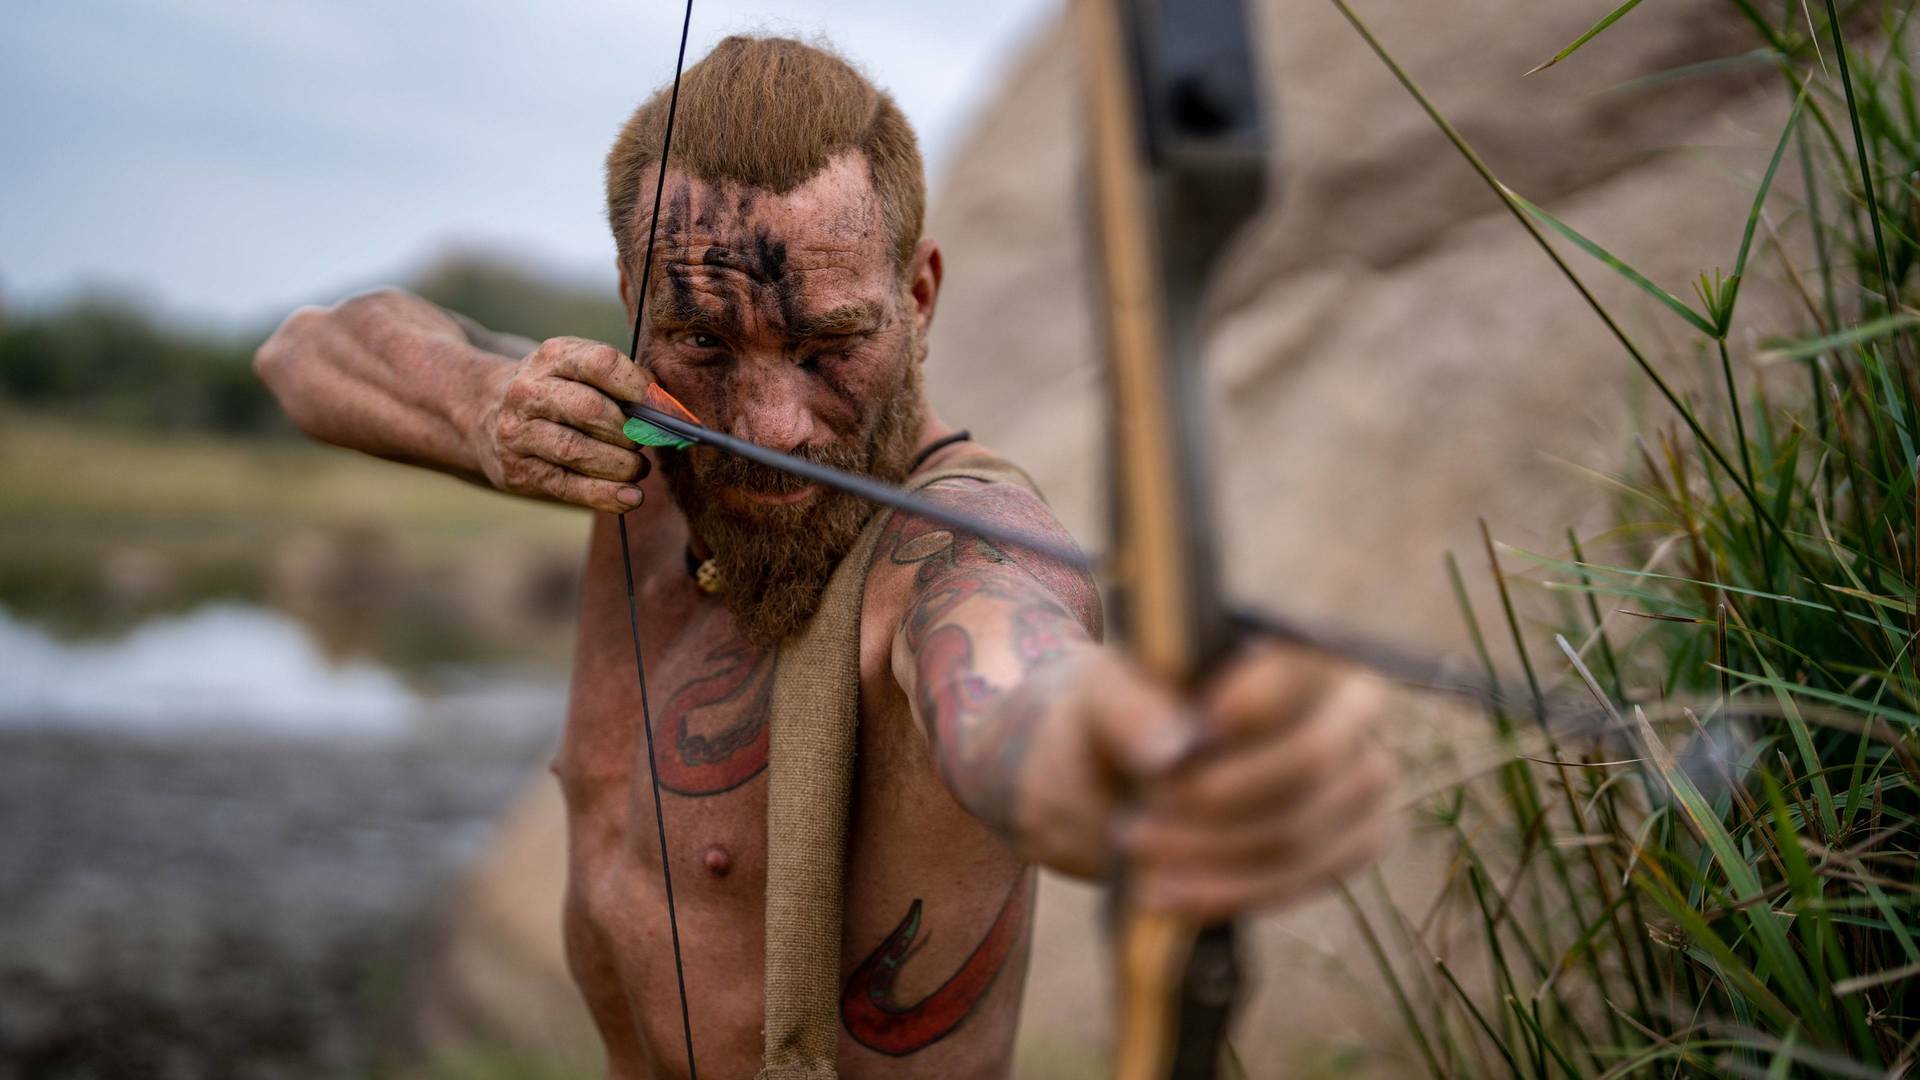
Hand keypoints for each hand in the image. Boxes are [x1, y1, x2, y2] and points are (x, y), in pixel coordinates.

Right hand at [473, 337, 654, 512]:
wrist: (484, 411)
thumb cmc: (556, 392)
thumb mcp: (579, 370)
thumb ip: (623, 383)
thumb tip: (668, 408)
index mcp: (553, 356)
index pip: (601, 364)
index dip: (639, 387)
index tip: (664, 409)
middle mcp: (529, 391)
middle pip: (590, 411)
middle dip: (630, 431)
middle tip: (646, 441)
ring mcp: (519, 432)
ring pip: (577, 451)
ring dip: (620, 465)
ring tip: (638, 468)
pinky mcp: (518, 471)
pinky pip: (567, 486)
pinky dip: (604, 495)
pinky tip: (630, 498)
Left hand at [1017, 643, 1396, 919]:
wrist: (1117, 776)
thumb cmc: (1120, 716)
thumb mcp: (1098, 696)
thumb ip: (1127, 706)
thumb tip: (1174, 749)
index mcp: (1295, 643)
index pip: (1300, 672)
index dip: (1257, 703)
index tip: (1202, 726)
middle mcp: (1349, 707)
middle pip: (1311, 761)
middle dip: (1217, 799)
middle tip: (1135, 821)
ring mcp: (1359, 780)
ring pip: (1301, 834)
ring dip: (1213, 856)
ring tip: (1135, 854)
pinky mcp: (1349, 843)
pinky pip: (1304, 880)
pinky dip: (1231, 893)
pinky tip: (1167, 895)